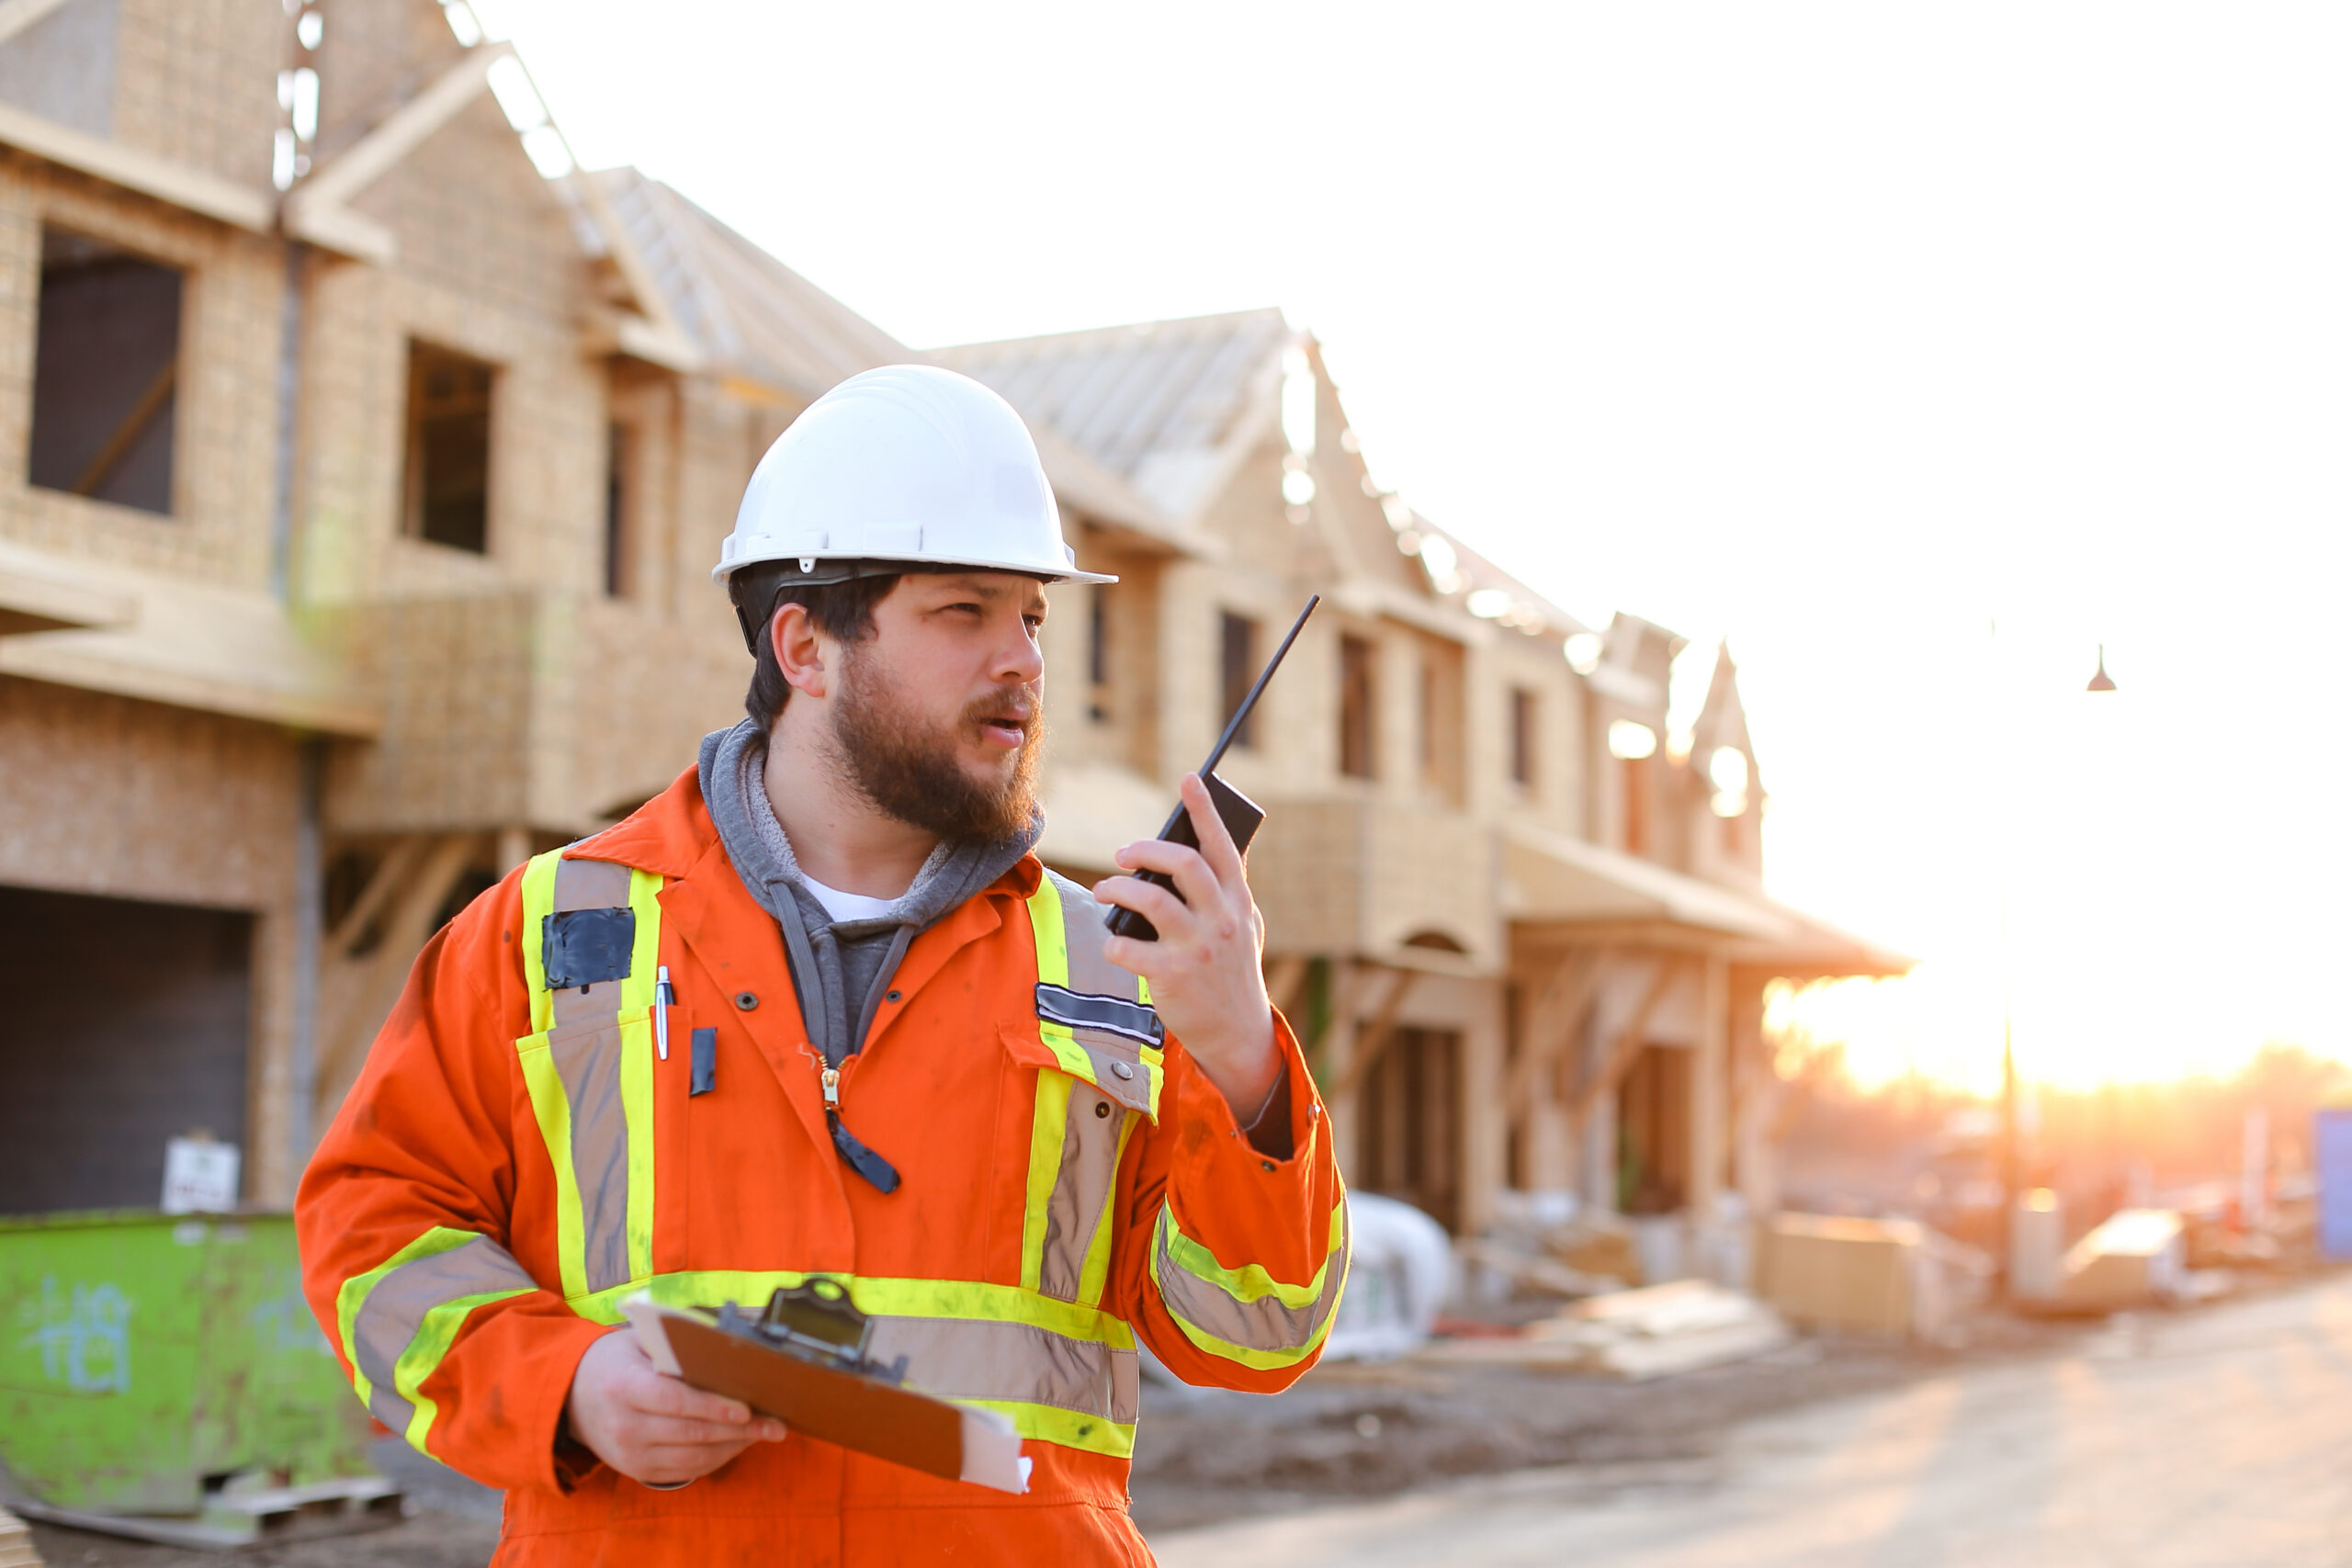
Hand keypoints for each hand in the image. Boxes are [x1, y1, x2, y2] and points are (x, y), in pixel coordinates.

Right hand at [565, 1329, 784, 1485]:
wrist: (573, 1397)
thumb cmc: (616, 1361)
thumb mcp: (638, 1341)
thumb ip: (675, 1344)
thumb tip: (726, 1345)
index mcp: (624, 1387)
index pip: (675, 1401)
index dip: (713, 1407)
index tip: (746, 1408)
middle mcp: (625, 1426)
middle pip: (692, 1433)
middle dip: (739, 1430)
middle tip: (775, 1423)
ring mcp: (630, 1455)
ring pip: (694, 1456)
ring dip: (735, 1446)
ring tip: (766, 1432)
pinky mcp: (638, 1472)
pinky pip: (687, 1471)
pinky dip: (718, 1458)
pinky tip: (739, 1443)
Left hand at [1096, 773, 1280, 1117]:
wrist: (1238, 1033)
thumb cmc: (1232, 973)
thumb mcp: (1244, 927)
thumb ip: (1226, 892)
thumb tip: (1197, 850)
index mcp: (1239, 902)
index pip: (1222, 846)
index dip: (1204, 810)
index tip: (1189, 779)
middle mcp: (1222, 920)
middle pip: (1184, 863)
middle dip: (1146, 849)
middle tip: (1123, 854)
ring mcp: (1198, 947)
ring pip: (1151, 899)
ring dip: (1119, 889)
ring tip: (1106, 890)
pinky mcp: (1173, 976)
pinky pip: (1129, 947)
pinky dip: (1114, 941)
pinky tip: (1113, 943)